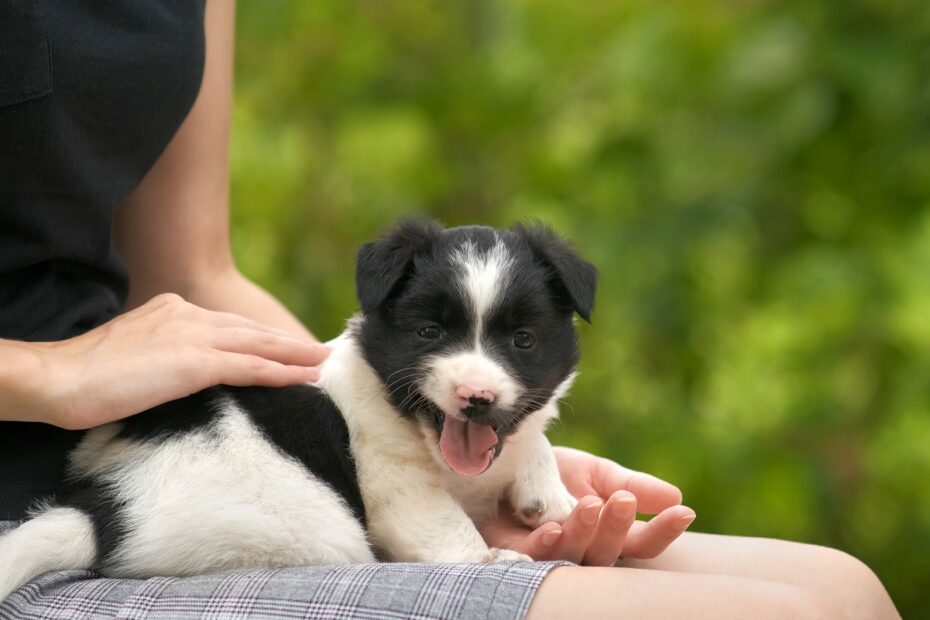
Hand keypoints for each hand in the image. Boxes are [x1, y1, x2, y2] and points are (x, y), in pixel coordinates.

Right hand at [6, 293, 328, 429]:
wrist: (58, 378)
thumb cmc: (87, 376)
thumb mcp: (136, 356)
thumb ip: (166, 355)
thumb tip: (185, 371)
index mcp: (173, 310)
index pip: (227, 325)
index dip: (258, 337)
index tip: (283, 346)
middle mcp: (188, 315)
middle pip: (249, 329)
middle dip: (285, 342)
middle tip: (318, 350)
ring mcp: (192, 336)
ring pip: (257, 344)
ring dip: (293, 355)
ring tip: (321, 362)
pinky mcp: (193, 362)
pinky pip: (249, 367)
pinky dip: (280, 371)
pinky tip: (302, 377)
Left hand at [480, 447, 695, 564]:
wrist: (498, 461)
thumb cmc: (550, 473)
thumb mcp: (595, 472)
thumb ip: (630, 484)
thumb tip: (676, 497)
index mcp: (605, 534)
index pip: (641, 542)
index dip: (664, 532)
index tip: (685, 512)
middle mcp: (581, 551)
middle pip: (608, 554)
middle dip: (618, 527)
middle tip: (624, 500)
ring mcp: (547, 557)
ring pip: (573, 557)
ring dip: (585, 532)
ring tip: (590, 504)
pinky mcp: (510, 554)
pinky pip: (529, 558)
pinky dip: (543, 544)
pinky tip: (552, 527)